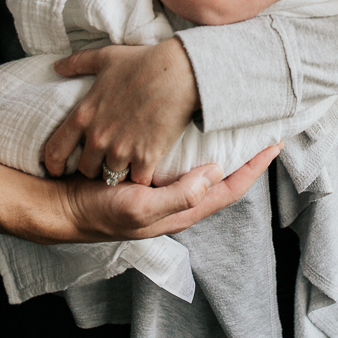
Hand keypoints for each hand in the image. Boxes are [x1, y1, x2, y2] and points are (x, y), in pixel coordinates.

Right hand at [43, 145, 280, 242]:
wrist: (62, 207)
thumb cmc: (101, 214)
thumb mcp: (139, 209)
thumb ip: (178, 196)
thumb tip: (216, 172)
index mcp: (184, 209)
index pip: (231, 188)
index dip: (255, 167)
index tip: (276, 144)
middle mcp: (179, 199)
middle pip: (224, 177)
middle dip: (246, 155)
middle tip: (263, 128)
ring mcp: (165, 188)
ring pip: (205, 167)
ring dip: (224, 148)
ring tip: (238, 124)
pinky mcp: (148, 175)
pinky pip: (180, 160)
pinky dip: (195, 144)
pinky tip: (197, 128)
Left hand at [46, 38, 199, 184]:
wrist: (180, 72)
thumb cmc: (143, 62)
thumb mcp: (106, 57)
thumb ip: (78, 63)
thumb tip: (57, 66)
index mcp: (84, 115)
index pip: (55, 150)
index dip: (54, 164)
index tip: (58, 169)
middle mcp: (99, 137)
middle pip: (86, 169)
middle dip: (94, 166)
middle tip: (105, 160)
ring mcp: (122, 150)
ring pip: (111, 177)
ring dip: (119, 171)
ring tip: (128, 162)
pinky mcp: (146, 157)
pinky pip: (137, 180)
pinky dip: (142, 176)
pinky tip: (148, 166)